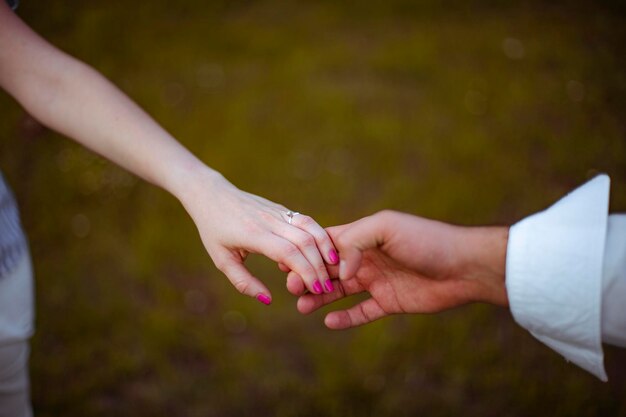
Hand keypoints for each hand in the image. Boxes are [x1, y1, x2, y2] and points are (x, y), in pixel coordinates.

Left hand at [179, 168, 338, 304]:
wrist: (212, 195)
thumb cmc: (214, 230)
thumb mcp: (222, 260)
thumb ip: (243, 282)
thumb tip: (267, 299)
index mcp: (254, 234)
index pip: (288, 253)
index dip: (305, 271)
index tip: (316, 290)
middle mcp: (269, 220)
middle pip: (304, 241)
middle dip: (319, 266)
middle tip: (327, 287)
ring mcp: (278, 212)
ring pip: (310, 227)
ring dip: (325, 248)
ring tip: (334, 268)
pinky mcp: (283, 209)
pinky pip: (307, 221)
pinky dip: (320, 236)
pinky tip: (326, 252)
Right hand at [288, 210, 508, 327]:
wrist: (464, 266)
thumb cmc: (427, 240)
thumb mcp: (387, 228)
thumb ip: (355, 241)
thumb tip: (338, 268)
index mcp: (364, 236)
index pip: (327, 243)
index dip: (306, 252)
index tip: (285, 262)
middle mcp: (367, 258)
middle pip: (329, 269)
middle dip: (308, 277)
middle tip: (291, 288)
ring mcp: (378, 281)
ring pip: (340, 291)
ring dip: (320, 297)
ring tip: (302, 306)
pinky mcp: (390, 302)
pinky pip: (362, 312)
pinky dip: (345, 318)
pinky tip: (328, 321)